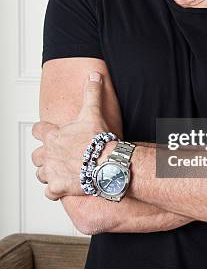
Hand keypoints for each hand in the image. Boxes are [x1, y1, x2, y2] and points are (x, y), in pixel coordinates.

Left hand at [31, 71, 116, 200]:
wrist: (108, 163)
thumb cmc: (100, 140)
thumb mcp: (94, 112)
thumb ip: (91, 92)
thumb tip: (94, 75)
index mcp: (53, 136)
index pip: (37, 130)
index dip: (41, 131)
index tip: (47, 134)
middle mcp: (49, 154)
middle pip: (36, 156)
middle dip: (44, 156)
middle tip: (57, 156)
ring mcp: (52, 171)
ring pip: (40, 174)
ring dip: (48, 173)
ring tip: (60, 172)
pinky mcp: (59, 187)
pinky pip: (49, 192)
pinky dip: (54, 191)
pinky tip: (63, 188)